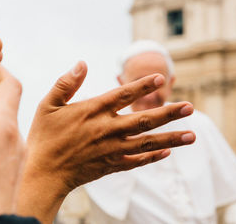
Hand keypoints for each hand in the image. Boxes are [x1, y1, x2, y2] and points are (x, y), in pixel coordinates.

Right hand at [18, 61, 194, 222]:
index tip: (161, 78)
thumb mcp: (48, 105)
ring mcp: (111, 149)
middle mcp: (107, 129)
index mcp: (92, 111)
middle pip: (143, 119)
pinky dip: (153, 156)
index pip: (123, 94)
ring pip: (147, 142)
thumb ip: (66, 84)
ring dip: (171, 138)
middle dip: (168, 113)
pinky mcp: (111, 165)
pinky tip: (167, 152)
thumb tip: (82, 63)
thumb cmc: (44, 137)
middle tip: (190, 107)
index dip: (142, 86)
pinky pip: (137, 161)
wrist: (43, 173)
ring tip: (192, 134)